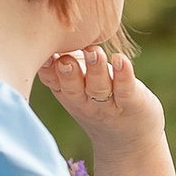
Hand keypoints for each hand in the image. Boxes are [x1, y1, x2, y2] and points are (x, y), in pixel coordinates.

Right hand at [39, 41, 166, 161]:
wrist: (130, 143)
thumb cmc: (99, 105)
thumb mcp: (75, 89)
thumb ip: (64, 66)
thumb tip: (49, 32)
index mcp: (67, 93)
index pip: (52, 80)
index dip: (46, 67)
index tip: (43, 52)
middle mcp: (85, 101)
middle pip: (73, 87)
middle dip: (68, 73)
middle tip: (66, 59)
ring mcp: (108, 104)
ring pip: (99, 87)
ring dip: (96, 70)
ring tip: (95, 52)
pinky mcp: (132, 103)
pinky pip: (126, 89)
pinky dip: (124, 75)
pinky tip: (121, 60)